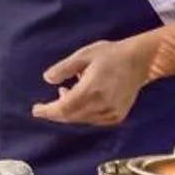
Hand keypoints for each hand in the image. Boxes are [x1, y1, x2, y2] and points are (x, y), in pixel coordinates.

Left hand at [32, 38, 153, 126]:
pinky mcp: (118, 116)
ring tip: (66, 93)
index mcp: (92, 90)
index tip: (36, 110)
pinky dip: (82, 114)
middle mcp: (102, 105)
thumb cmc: (110, 55)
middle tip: (45, 104)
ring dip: (69, 112)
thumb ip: (64, 68)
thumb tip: (47, 79)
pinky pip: (93, 120)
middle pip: (71, 117)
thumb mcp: (84, 55)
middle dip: (56, 112)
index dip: (48, 111)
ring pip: (82, 119)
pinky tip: (81, 99)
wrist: (139, 61)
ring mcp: (111, 113)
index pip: (64, 108)